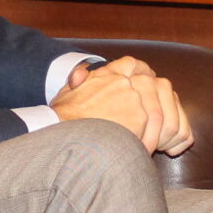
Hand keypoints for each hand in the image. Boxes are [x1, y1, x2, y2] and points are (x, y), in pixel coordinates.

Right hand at [53, 57, 190, 154]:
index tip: (147, 78)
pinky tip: (133, 147)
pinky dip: (143, 138)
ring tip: (134, 140)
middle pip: (145, 90)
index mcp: (106, 74)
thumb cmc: (62, 117)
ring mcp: (134, 99)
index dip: (142, 71)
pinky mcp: (140, 118)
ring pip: (148, 111)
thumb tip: (81, 73)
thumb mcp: (67, 92)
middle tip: (142, 121)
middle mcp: (123, 83)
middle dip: (144, 107)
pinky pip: (150, 128)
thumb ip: (78, 81)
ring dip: (143, 126)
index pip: (131, 65)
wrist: (66, 132)